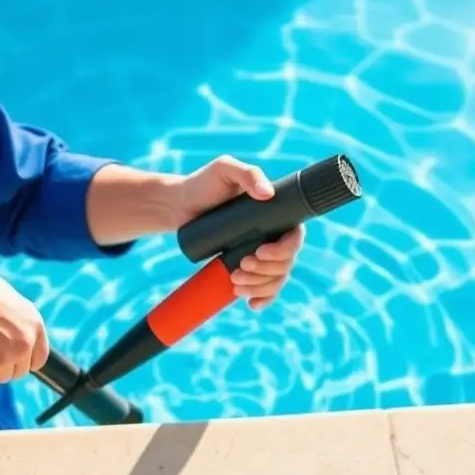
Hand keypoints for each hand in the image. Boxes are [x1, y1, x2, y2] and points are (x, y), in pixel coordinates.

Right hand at [0, 269, 49, 387]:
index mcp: (35, 326)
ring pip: (1, 377)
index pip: (39, 359)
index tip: (11, 360)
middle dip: (4, 366)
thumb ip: (19, 324)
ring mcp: (9, 357)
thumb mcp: (13, 303)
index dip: (24, 362)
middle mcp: (26, 343)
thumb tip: (14, 337)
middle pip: (19, 371)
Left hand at [174, 155, 305, 309]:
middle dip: (266, 272)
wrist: (179, 205)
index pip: (294, 237)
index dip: (284, 251)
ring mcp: (260, 252)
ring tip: (235, 284)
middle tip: (239, 267)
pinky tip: (252, 305)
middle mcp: (272, 234)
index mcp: (276, 213)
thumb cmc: (204, 183)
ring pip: (275, 278)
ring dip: (261, 288)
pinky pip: (264, 287)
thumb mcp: (225, 170)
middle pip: (286, 263)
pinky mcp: (245, 265)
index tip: (260, 253)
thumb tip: (267, 194)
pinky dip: (263, 299)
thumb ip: (248, 174)